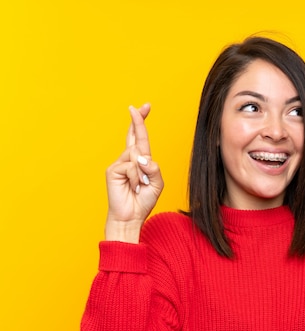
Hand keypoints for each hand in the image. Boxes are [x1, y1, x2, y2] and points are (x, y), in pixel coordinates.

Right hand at [104, 104, 163, 241]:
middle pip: (134, 136)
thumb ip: (155, 168)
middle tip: (145, 105)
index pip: (140, 138)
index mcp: (140, 161)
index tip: (144, 107)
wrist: (131, 217)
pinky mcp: (113, 170)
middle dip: (139, 120)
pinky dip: (137, 177)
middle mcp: (128, 159)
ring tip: (139, 185)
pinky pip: (132, 166)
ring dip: (144, 172)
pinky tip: (133, 186)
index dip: (141, 122)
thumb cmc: (143, 201)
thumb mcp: (157, 184)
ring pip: (138, 155)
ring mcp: (119, 163)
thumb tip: (143, 157)